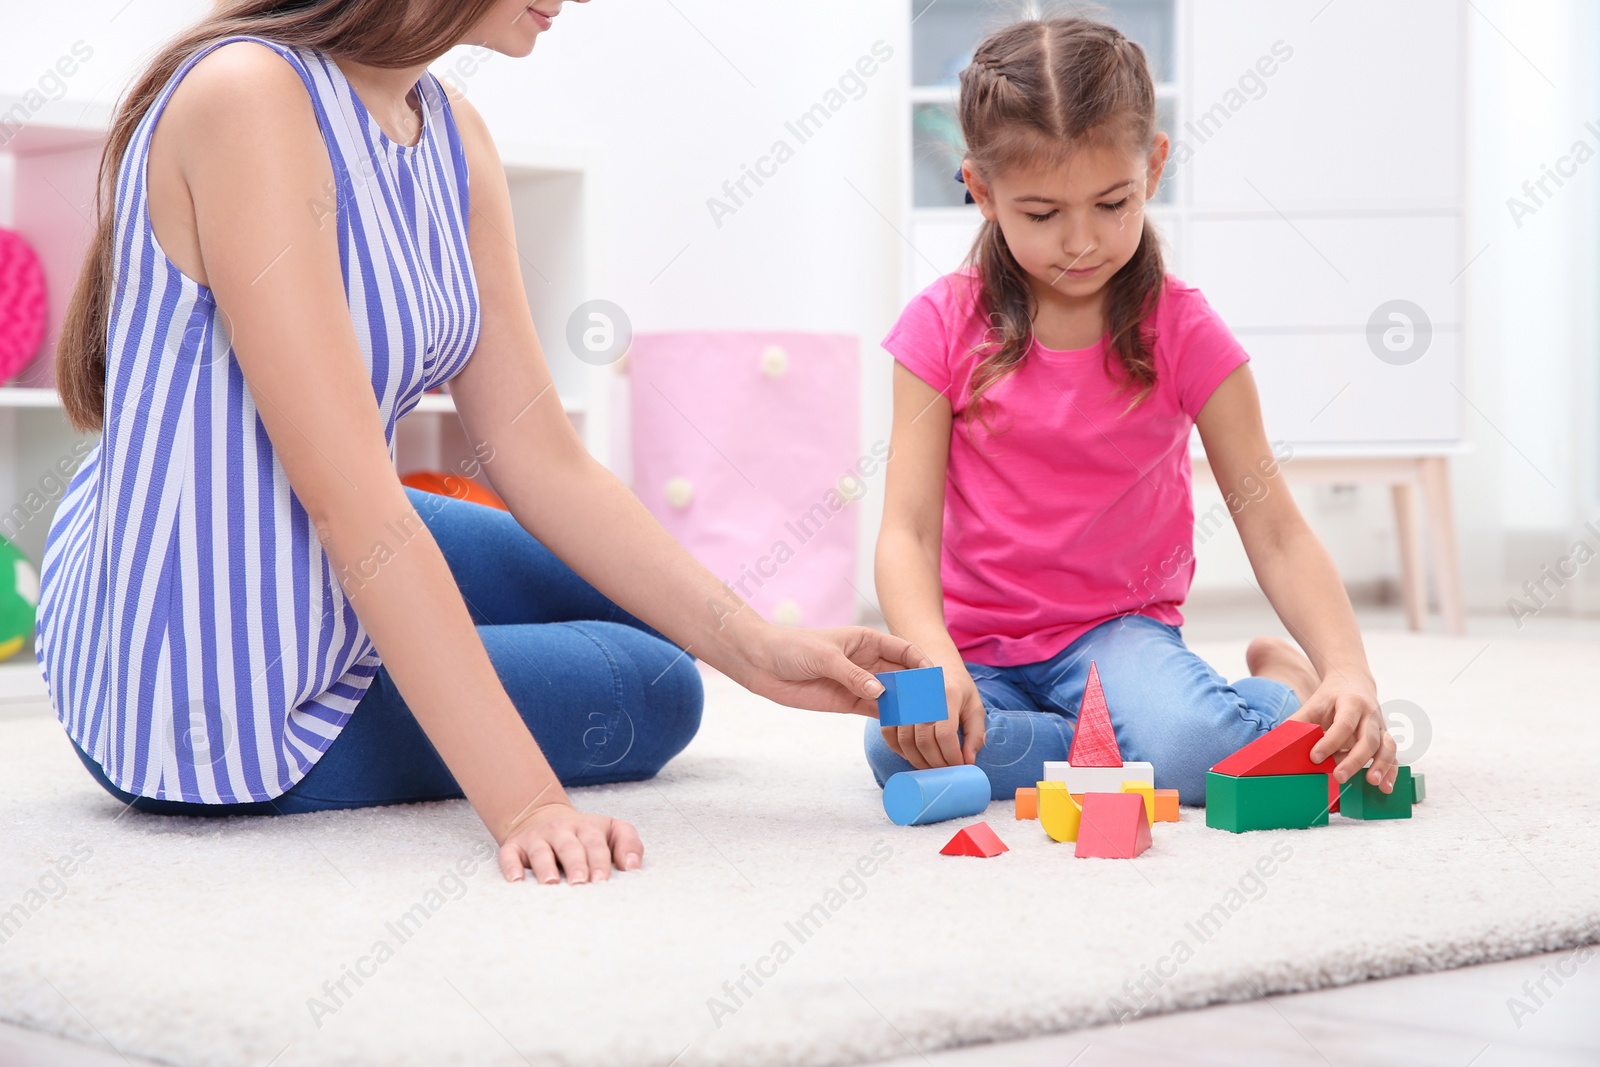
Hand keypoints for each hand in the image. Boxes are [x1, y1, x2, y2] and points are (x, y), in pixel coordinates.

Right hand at [496, 801, 643, 884]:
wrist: (543, 818)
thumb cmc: (584, 835)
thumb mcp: (611, 831)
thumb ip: (629, 844)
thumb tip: (633, 867)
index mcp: (587, 827)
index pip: (595, 843)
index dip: (599, 860)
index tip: (602, 880)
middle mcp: (561, 830)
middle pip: (569, 846)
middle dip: (576, 864)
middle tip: (581, 883)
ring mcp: (536, 838)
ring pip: (541, 851)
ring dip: (546, 867)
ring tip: (552, 883)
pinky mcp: (514, 847)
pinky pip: (509, 855)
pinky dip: (511, 867)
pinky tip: (516, 881)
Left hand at [740, 625, 933, 715]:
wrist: (763, 664)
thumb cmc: (793, 648)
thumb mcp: (825, 657)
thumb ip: (853, 675)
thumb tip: (881, 692)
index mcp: (868, 640)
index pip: (905, 650)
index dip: (922, 663)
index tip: (936, 679)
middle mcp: (869, 661)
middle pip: (904, 675)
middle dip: (919, 689)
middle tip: (935, 707)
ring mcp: (860, 683)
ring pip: (893, 695)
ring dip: (907, 707)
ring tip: (924, 722)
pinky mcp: (849, 702)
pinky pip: (876, 711)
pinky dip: (890, 719)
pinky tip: (903, 729)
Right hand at [881, 664, 985, 769]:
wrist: (938, 665)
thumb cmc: (959, 690)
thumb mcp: (975, 708)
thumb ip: (976, 735)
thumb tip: (968, 761)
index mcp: (947, 695)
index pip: (945, 735)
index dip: (951, 756)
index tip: (959, 766)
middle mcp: (922, 697)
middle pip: (924, 741)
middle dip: (936, 763)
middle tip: (946, 770)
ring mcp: (904, 701)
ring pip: (906, 742)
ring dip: (919, 761)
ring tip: (932, 766)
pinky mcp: (892, 706)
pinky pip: (889, 735)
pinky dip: (899, 751)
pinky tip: (913, 756)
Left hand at [1289, 673, 1396, 791]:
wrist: (1353, 681)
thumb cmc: (1330, 697)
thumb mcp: (1314, 703)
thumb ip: (1299, 722)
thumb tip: (1276, 742)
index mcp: (1351, 703)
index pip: (1344, 724)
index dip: (1330, 742)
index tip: (1314, 757)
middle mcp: (1370, 714)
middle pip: (1367, 739)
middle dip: (1355, 760)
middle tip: (1339, 776)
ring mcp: (1381, 726)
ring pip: (1386, 747)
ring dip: (1381, 766)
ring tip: (1372, 782)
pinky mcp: (1385, 736)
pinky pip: (1392, 755)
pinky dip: (1391, 771)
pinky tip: (1385, 787)